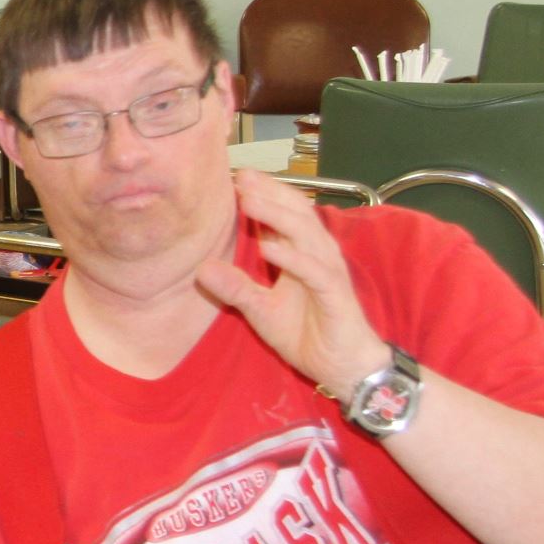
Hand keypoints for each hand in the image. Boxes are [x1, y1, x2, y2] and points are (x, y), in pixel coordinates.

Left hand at [195, 169, 391, 396]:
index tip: (234, 176)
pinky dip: (292, 257)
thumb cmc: (306, 333)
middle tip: (239, 176)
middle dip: (268, 193)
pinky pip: (314, 271)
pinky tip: (269, 248)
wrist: (342, 367)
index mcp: (301, 253)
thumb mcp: (260, 310)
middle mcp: (317, 255)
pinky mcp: (335, 294)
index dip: (263, 192)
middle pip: (295, 213)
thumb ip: (235, 288)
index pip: (285, 212)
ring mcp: (328, 272)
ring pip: (305, 234)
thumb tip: (201, 269)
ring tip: (247, 200)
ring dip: (275, 215)